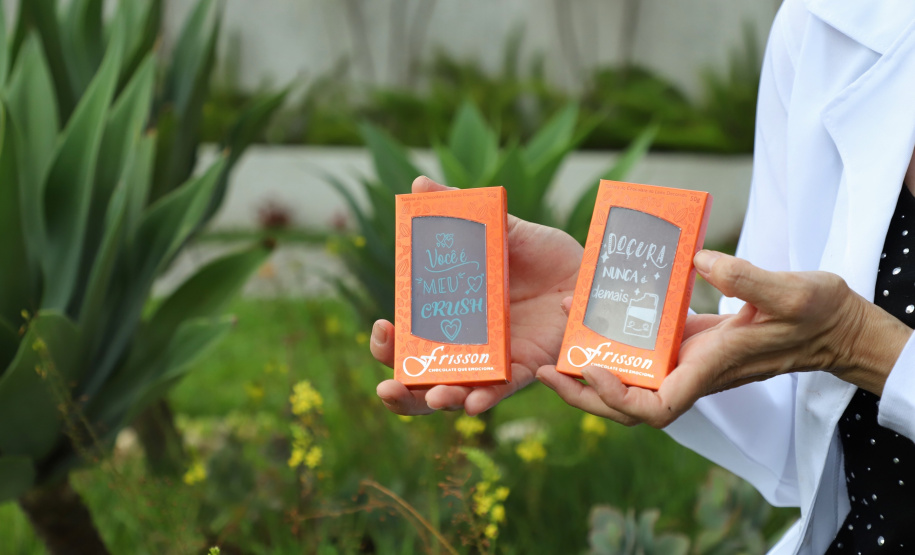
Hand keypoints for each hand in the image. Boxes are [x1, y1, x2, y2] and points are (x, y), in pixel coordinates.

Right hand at [372, 176, 582, 414]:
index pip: (408, 342)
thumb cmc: (541, 254)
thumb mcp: (501, 229)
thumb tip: (419, 184)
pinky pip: (503, 391)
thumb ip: (460, 213)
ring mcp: (494, 361)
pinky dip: (487, 400)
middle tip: (388, 387)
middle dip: (401, 390)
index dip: (388, 346)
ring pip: (458, 394)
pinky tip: (474, 403)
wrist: (589, 268)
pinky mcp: (526, 369)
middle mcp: (467, 346)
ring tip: (434, 398)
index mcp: (452, 316)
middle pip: (423, 381)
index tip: (382, 329)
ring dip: (441, 400)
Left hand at [536, 250, 912, 427]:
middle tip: (544, 370)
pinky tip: (591, 314)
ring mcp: (687, 360)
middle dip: (584, 395)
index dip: (620, 398)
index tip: (592, 369)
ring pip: (630, 381)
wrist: (833, 326)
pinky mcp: (687, 342)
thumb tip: (700, 260)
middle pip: (629, 404)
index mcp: (711, 368)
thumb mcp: (793, 292)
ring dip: (590, 369)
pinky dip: (615, 342)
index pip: (658, 408)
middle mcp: (692, 371)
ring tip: (554, 346)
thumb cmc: (820, 315)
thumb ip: (749, 279)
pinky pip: (642, 351)